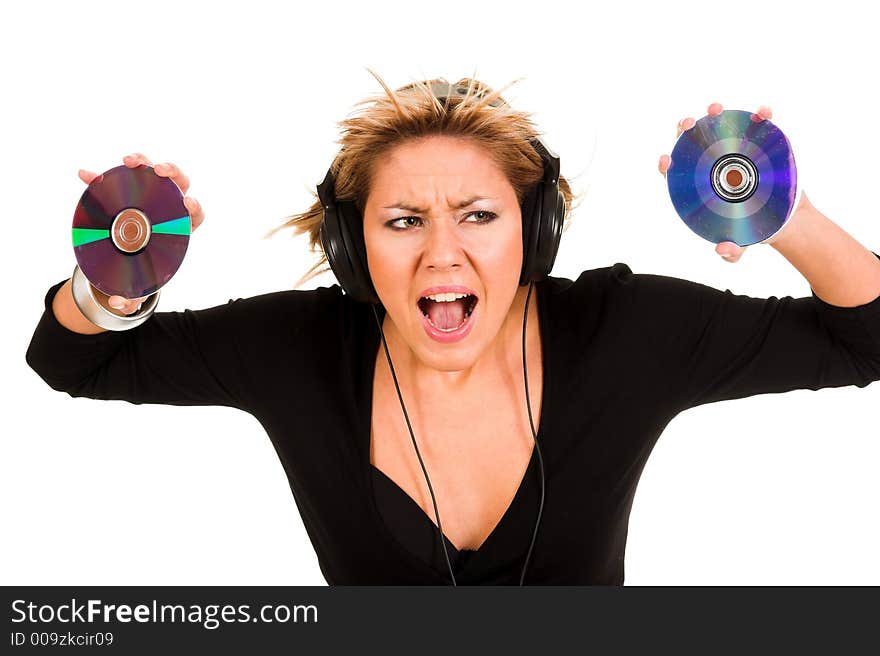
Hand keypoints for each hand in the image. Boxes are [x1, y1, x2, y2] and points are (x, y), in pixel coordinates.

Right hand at [77, 153, 203, 314]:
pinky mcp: (126, 191)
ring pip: (152, 172)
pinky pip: (116, 179)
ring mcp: (150, 195)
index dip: (193, 207)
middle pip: (179, 184)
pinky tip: (85, 175)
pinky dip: (101, 176)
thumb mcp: (139, 285)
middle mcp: (169, 208)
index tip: (187, 203)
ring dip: (142, 163)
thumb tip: (120, 304)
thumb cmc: (143, 270)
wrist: (125, 260)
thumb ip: (132, 297)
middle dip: (172, 173)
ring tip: (128, 162)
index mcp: (179, 230)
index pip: (194, 215)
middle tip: (158, 172)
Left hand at [657, 102, 772, 263]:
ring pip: (722, 128)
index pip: (678, 174)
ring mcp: (737, 152)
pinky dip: (760, 116)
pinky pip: (759, 126)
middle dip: (686, 130)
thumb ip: (731, 252)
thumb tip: (721, 249)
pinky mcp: (761, 144)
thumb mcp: (741, 244)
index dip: (668, 166)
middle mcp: (714, 165)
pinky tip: (764, 113)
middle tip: (689, 124)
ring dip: (716, 115)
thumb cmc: (751, 230)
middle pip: (693, 143)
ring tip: (715, 110)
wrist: (784, 220)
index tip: (666, 160)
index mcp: (701, 187)